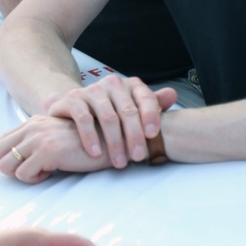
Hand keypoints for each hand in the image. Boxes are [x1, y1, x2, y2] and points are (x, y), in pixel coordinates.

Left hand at [0, 115, 113, 183]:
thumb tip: (15, 157)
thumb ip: (37, 139)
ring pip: (5, 166)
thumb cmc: (87, 144)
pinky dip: (35, 179)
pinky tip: (54, 171)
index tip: (28, 163)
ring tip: (44, 170)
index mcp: (33, 123)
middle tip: (32, 169)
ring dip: (22, 174)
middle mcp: (32, 127)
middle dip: (9, 167)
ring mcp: (38, 138)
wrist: (111, 141)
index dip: (7, 159)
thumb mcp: (58, 135)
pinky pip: (22, 175)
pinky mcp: (46, 151)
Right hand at [44, 75, 176, 167]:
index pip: (146, 98)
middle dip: (134, 136)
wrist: (73, 107)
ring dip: (114, 142)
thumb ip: (152, 104)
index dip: (151, 116)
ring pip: (108, 117)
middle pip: (128, 111)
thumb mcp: (132, 107)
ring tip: (119, 162)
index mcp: (131, 85)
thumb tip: (172, 95)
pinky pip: (84, 119)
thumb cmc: (110, 111)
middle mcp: (113, 83)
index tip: (153, 136)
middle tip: (138, 157)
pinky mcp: (73, 99)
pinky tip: (95, 153)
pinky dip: (91, 137)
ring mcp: (92, 89)